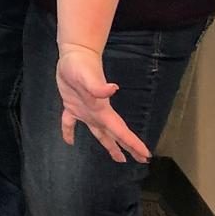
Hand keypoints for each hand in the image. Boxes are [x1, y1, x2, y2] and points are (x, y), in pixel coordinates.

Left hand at [55, 44, 150, 163]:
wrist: (75, 54)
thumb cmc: (81, 66)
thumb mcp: (87, 76)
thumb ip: (98, 86)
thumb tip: (113, 89)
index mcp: (102, 110)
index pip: (120, 130)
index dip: (132, 143)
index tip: (145, 154)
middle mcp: (97, 113)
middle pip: (115, 134)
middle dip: (127, 147)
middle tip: (141, 161)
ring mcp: (85, 110)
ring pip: (99, 133)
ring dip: (109, 145)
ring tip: (119, 158)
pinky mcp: (72, 105)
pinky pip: (70, 123)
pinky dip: (69, 132)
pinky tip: (69, 141)